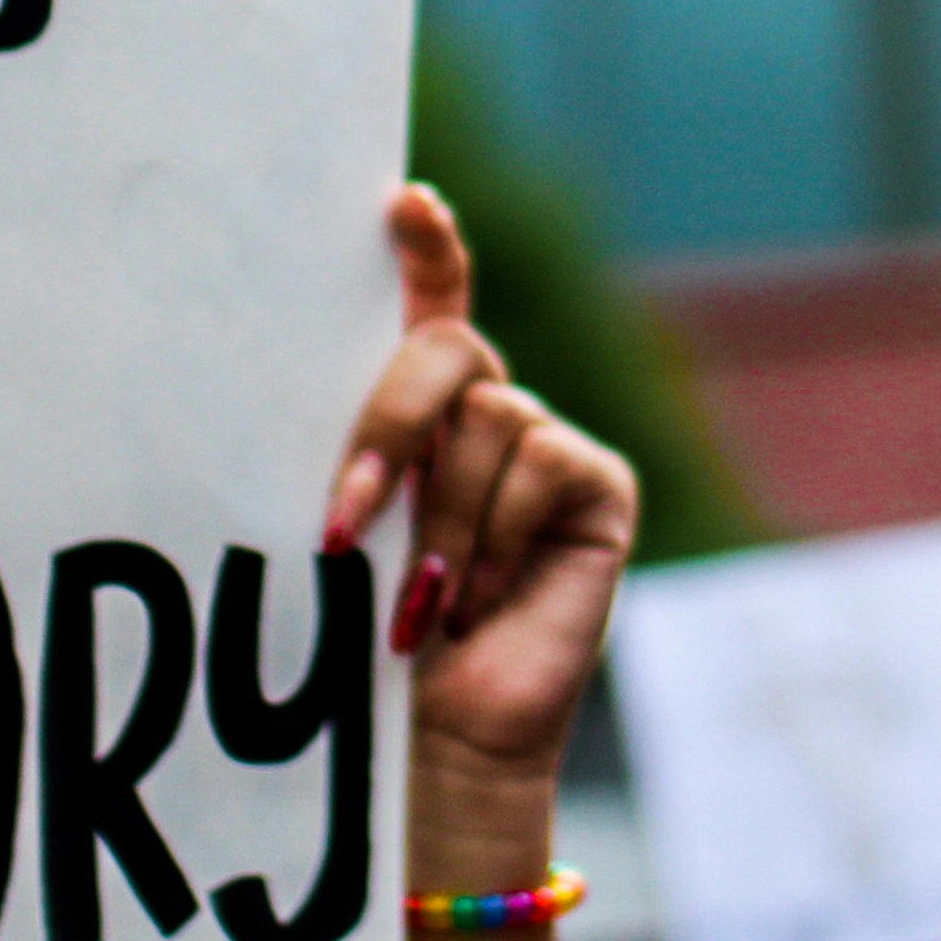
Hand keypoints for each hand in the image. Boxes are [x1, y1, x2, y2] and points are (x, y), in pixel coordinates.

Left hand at [318, 185, 637, 785]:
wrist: (438, 739)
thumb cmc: (368, 641)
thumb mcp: (348, 533)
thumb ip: (359, 460)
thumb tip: (346, 437)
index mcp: (421, 414)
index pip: (429, 302)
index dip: (426, 246)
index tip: (403, 202)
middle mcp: (489, 411)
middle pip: (444, 348)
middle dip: (387, 427)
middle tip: (342, 528)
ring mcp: (548, 444)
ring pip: (484, 420)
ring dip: (436, 525)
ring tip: (424, 607)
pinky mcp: (597, 484)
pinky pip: (536, 463)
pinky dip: (492, 540)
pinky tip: (479, 604)